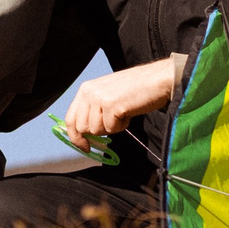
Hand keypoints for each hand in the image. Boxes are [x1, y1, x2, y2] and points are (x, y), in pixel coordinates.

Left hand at [60, 57, 179, 151]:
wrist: (157, 80)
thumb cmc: (135, 89)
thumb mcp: (107, 95)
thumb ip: (93, 110)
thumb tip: (84, 133)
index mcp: (85, 89)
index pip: (70, 118)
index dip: (75, 136)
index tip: (84, 147)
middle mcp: (88, 92)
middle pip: (82, 128)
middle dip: (98, 132)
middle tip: (113, 125)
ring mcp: (99, 98)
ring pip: (97, 130)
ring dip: (112, 127)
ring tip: (123, 113)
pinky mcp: (111, 105)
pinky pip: (112, 129)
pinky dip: (122, 126)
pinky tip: (129, 112)